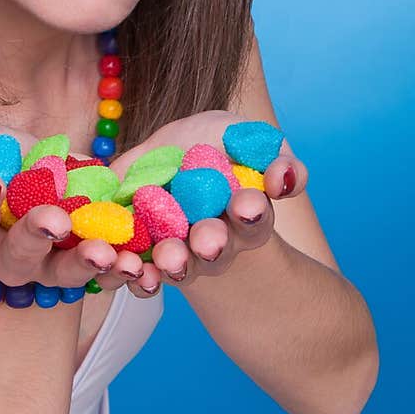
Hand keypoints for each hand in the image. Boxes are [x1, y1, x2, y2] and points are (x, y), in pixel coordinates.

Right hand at [0, 122, 146, 295]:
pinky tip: (138, 261)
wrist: (46, 169)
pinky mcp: (91, 267)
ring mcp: (51, 269)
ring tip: (104, 251)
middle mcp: (9, 264)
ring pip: (65, 274)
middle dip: (36, 237)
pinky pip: (109, 275)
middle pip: (19, 259)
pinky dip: (124, 270)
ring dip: (86, 264)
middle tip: (54, 220)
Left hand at [106, 111, 309, 295]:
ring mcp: (178, 251)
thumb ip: (277, 159)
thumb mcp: (247, 139)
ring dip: (174, 263)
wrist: (173, 152)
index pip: (254, 220)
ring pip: (178, 267)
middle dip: (211, 244)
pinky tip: (132, 267)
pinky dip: (136, 274)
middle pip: (215, 251)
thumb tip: (282, 179)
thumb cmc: (220, 145)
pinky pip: (141, 273)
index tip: (247, 205)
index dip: (252, 214)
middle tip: (207, 241)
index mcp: (245, 217)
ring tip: (167, 257)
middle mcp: (213, 242)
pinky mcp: (143, 252)